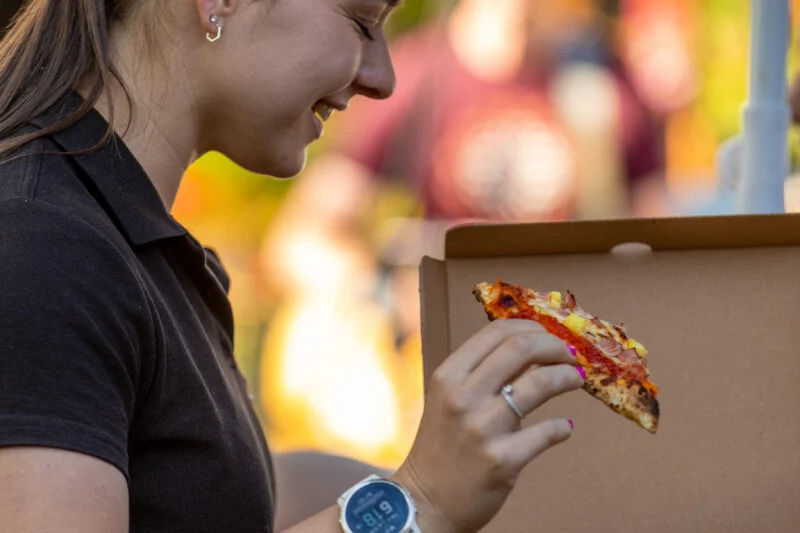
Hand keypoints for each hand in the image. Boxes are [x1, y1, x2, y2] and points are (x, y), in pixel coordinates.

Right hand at [391, 319, 582, 532]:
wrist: (425, 502)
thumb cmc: (443, 446)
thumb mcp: (450, 399)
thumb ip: (485, 374)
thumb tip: (535, 350)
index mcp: (448, 375)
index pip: (498, 331)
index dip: (533, 328)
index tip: (550, 337)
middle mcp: (462, 396)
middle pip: (522, 347)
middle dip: (556, 346)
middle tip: (571, 356)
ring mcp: (482, 428)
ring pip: (540, 383)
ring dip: (568, 377)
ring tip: (577, 380)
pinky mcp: (502, 460)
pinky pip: (548, 432)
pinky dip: (563, 427)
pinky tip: (564, 428)